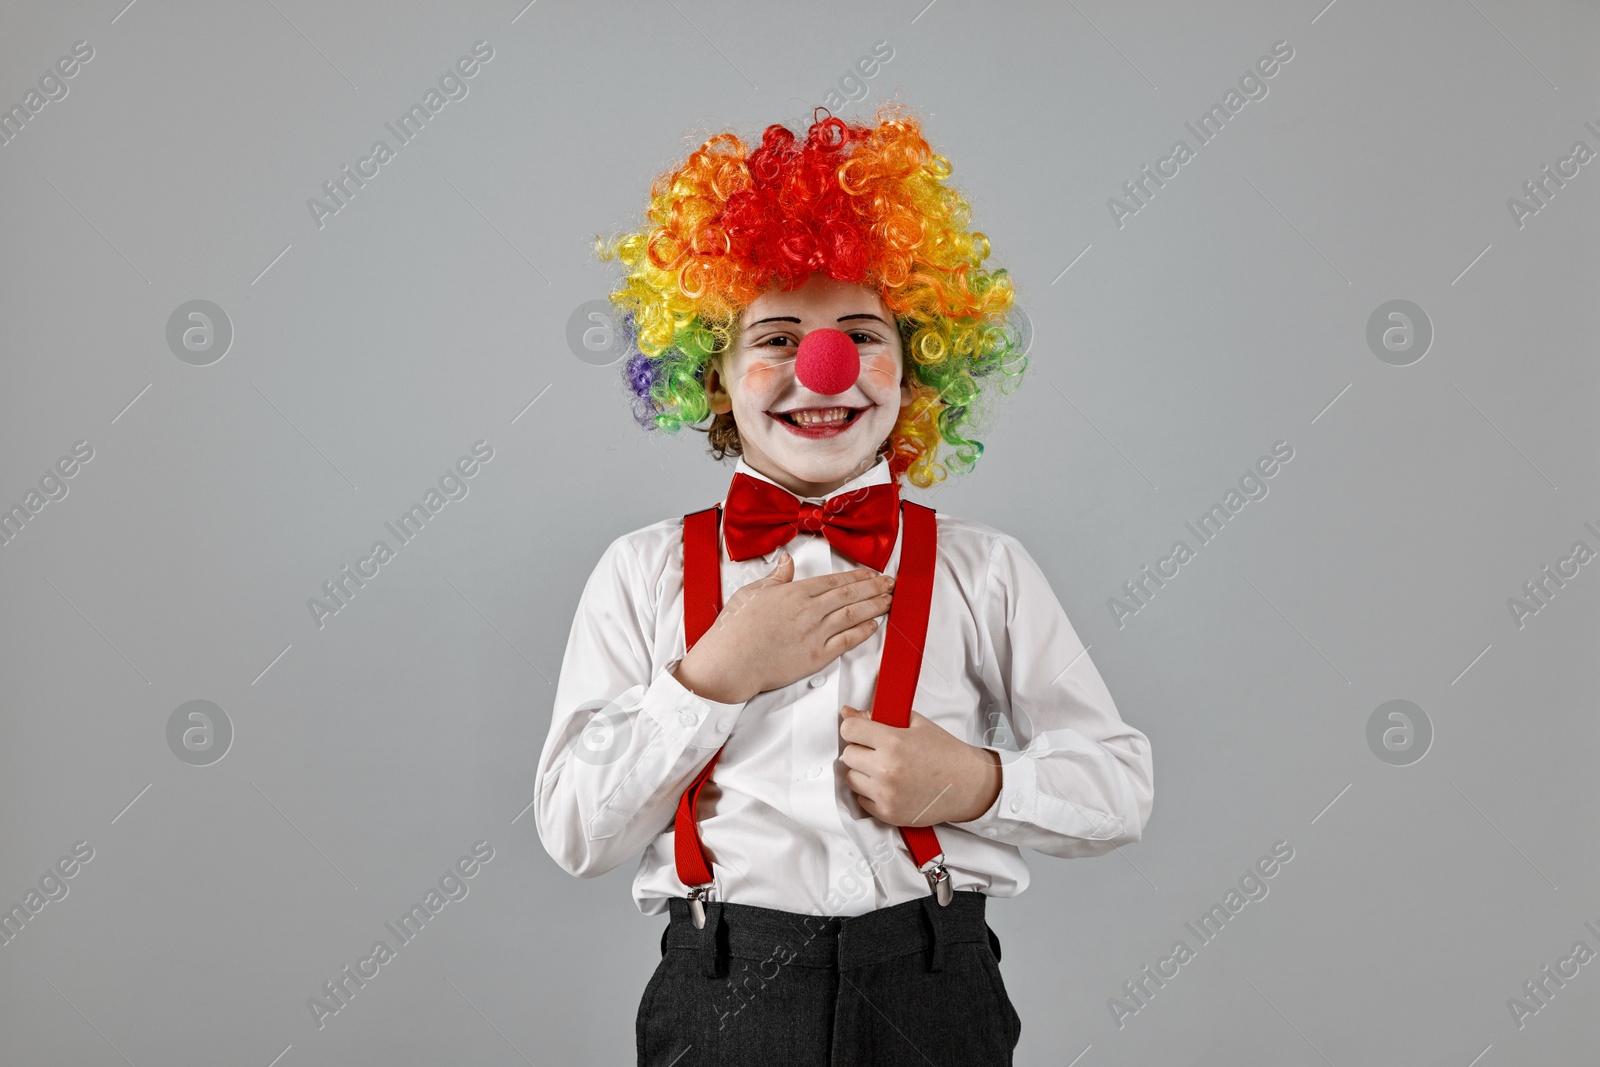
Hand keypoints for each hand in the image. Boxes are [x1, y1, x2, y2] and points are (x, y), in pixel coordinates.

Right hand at [673, 553, 895, 704]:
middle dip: (875, 588)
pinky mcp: (816, 656)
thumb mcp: (752, 593)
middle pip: (850, 595)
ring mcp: (815, 633)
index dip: (858, 577)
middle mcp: (810, 610)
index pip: (835, 581)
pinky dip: (862, 631)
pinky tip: (874, 624)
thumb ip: (776, 577)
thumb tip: (787, 562)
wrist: (730, 662)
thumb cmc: (736, 630)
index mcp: (795, 592)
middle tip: (892, 584)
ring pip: (853, 615)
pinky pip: (846, 641)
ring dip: (875, 606)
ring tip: (890, 600)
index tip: (873, 574)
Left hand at [838, 705, 1001, 826]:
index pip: (849, 730)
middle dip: (860, 750)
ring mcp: (886, 794)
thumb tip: (847, 712)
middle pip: (848, 755)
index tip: (861, 732)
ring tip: (884, 770)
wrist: (967, 785)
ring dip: (862, 773)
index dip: (854, 728)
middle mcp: (886, 769)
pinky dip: (870, 794)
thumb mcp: (915, 724)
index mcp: (893, 743)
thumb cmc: (944, 753)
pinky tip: (889, 786)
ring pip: (851, 779)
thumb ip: (878, 716)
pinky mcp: (887, 814)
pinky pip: (861, 801)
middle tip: (879, 752)